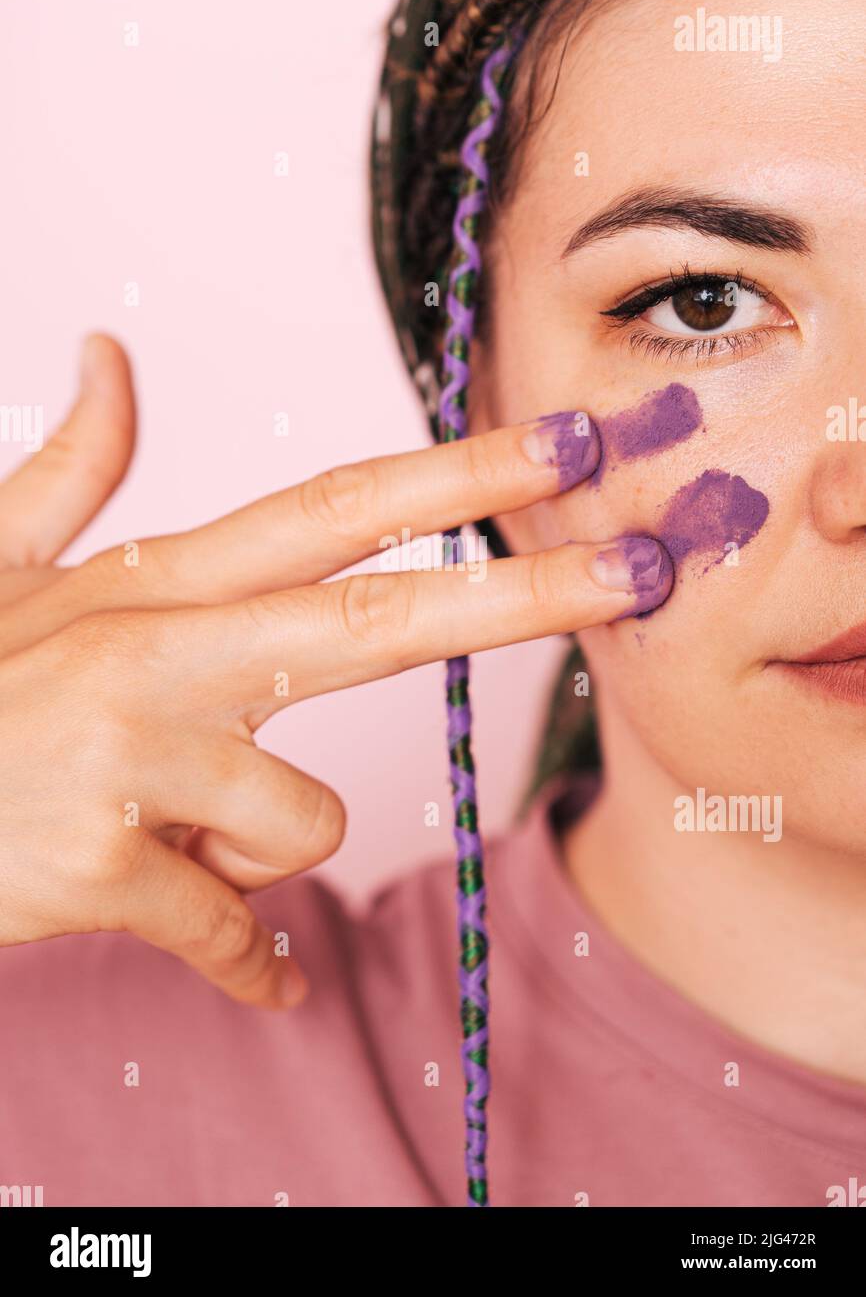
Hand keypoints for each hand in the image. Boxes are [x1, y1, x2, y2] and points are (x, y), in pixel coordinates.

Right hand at [0, 339, 671, 1008]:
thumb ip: (70, 470)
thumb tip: (112, 354)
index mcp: (149, 587)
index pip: (330, 511)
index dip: (453, 476)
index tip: (560, 443)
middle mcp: (156, 656)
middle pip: (373, 617)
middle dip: (519, 593)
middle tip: (638, 569)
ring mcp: (131, 762)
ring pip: (300, 820)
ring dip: (256, 849)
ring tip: (164, 835)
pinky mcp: (104, 871)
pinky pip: (238, 937)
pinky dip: (254, 967)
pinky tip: (254, 980)